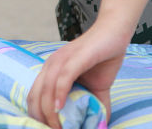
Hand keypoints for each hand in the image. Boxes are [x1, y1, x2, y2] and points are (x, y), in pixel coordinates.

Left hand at [28, 0, 151, 128]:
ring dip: (50, 113)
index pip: (35, 97)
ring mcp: (62, 59)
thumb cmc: (104, 57)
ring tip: (58, 128)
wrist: (115, 32)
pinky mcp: (75, 57)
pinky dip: (59, 95)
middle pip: (36, 96)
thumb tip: (98, 125)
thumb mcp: (98, 88)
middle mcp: (51, 65)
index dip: (38, 116)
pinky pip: (62, 78)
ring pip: (47, 90)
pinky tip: (59, 109)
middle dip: (41, 119)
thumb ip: (94, 105)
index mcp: (52, 71)